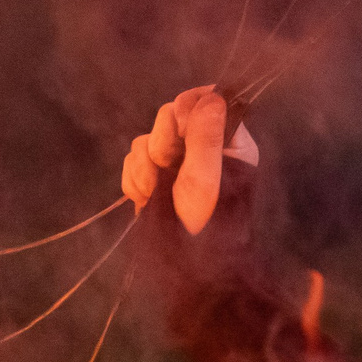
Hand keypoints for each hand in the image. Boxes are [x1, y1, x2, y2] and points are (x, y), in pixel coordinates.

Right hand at [121, 86, 260, 234]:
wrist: (186, 267)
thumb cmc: (206, 224)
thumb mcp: (208, 179)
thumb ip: (207, 136)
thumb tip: (212, 94)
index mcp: (228, 142)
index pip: (206, 99)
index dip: (187, 107)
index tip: (180, 126)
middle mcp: (202, 147)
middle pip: (170, 115)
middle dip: (161, 143)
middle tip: (166, 167)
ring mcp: (176, 162)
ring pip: (147, 139)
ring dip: (145, 166)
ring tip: (153, 192)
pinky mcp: (154, 177)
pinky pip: (133, 161)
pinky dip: (135, 180)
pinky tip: (145, 199)